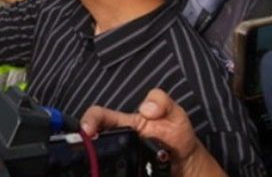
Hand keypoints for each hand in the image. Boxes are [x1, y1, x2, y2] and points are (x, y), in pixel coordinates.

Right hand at [81, 89, 222, 176]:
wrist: (186, 163)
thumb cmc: (177, 134)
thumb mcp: (174, 112)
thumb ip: (162, 102)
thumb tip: (146, 109)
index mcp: (123, 122)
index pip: (99, 115)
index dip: (89, 119)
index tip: (88, 129)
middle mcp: (117, 139)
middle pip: (92, 138)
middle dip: (86, 142)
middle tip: (89, 150)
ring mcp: (121, 156)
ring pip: (99, 156)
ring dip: (96, 159)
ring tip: (96, 164)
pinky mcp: (127, 169)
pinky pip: (112, 171)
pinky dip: (106, 172)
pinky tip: (107, 173)